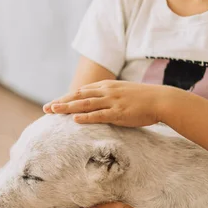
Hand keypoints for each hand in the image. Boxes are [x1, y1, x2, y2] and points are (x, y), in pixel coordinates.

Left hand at [43, 80, 167, 126]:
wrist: (162, 100)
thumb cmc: (143, 99)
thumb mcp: (122, 93)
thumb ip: (108, 97)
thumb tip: (96, 105)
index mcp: (106, 86)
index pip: (81, 91)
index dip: (65, 98)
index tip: (52, 104)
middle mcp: (107, 91)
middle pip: (78, 96)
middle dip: (61, 102)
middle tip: (46, 109)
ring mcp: (112, 101)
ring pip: (85, 104)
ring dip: (68, 107)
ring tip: (54, 111)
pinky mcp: (119, 112)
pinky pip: (99, 115)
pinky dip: (86, 117)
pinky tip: (75, 120)